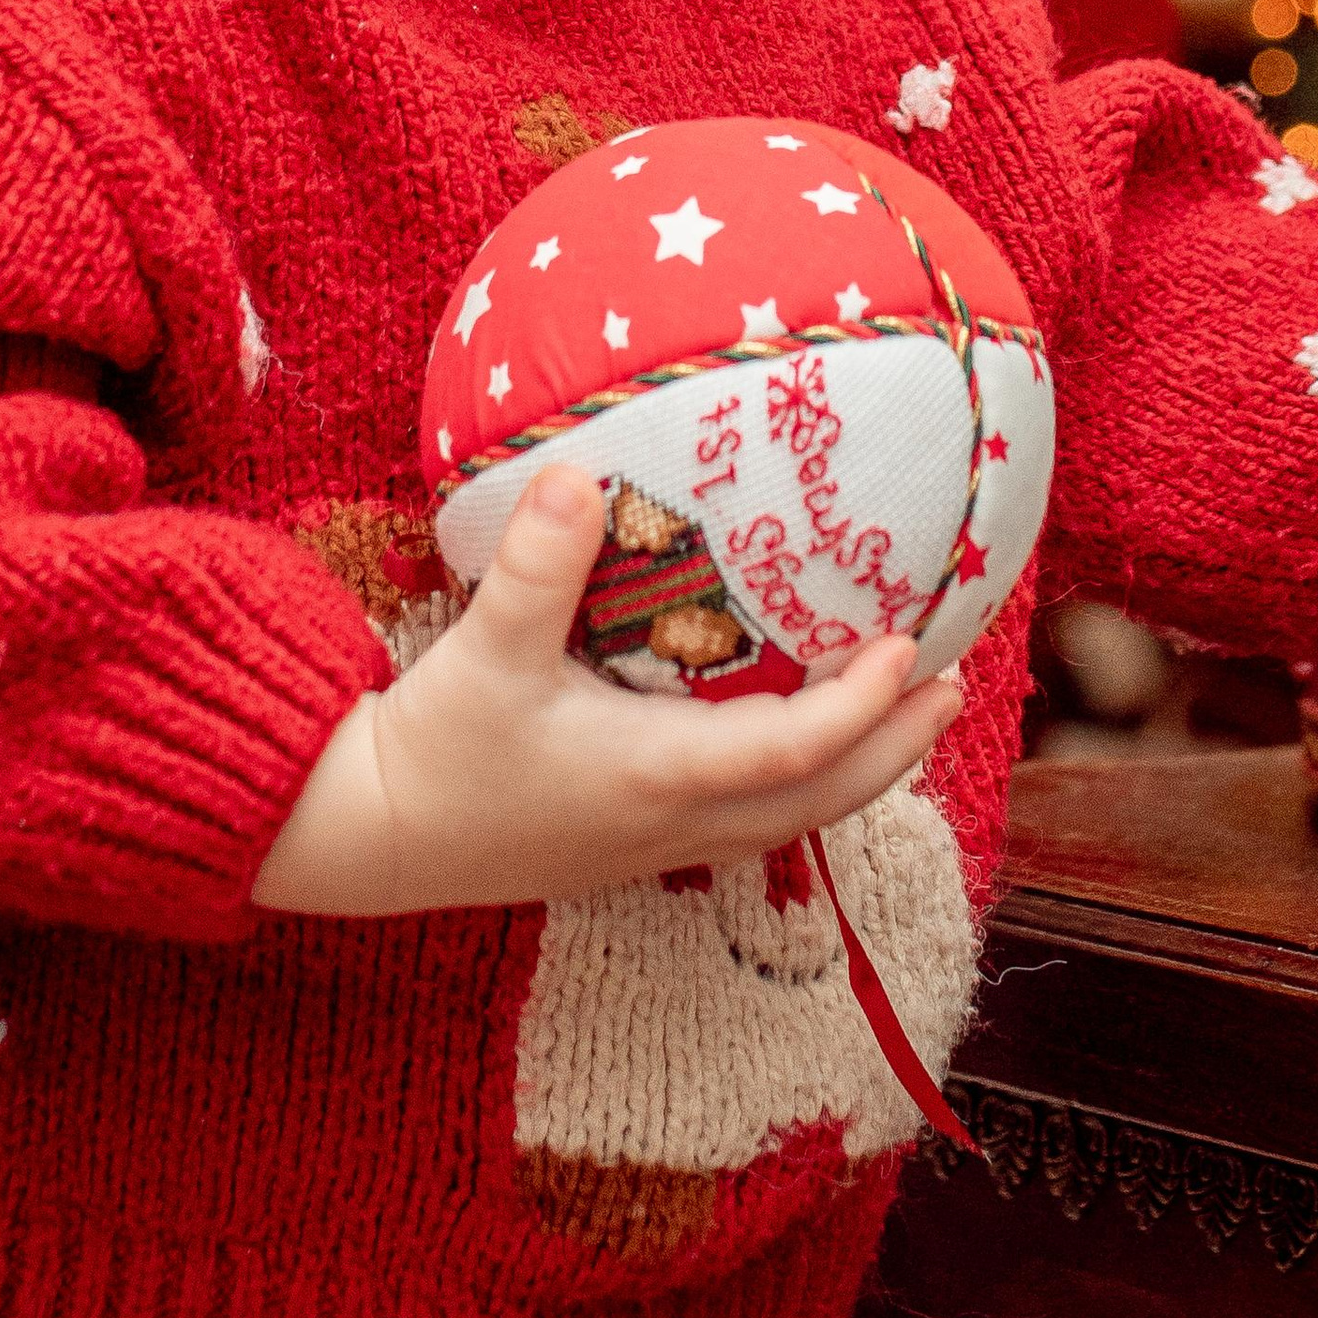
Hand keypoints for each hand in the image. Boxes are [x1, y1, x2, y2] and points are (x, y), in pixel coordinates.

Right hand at [250, 461, 961, 915]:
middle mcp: (673, 821)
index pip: (794, 750)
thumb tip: (582, 472)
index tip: (909, 648)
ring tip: (901, 710)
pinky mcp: (630, 845)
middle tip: (951, 683)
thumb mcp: (483, 647)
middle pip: (820, 799)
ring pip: (790, 817)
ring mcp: (654, 844)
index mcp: (655, 775)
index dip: (861, 706)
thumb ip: (537, 563)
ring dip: (855, 768)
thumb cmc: (433, 747)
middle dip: (893, 746)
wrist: (367, 837)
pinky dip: (797, 780)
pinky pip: (748, 818)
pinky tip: (796, 738)